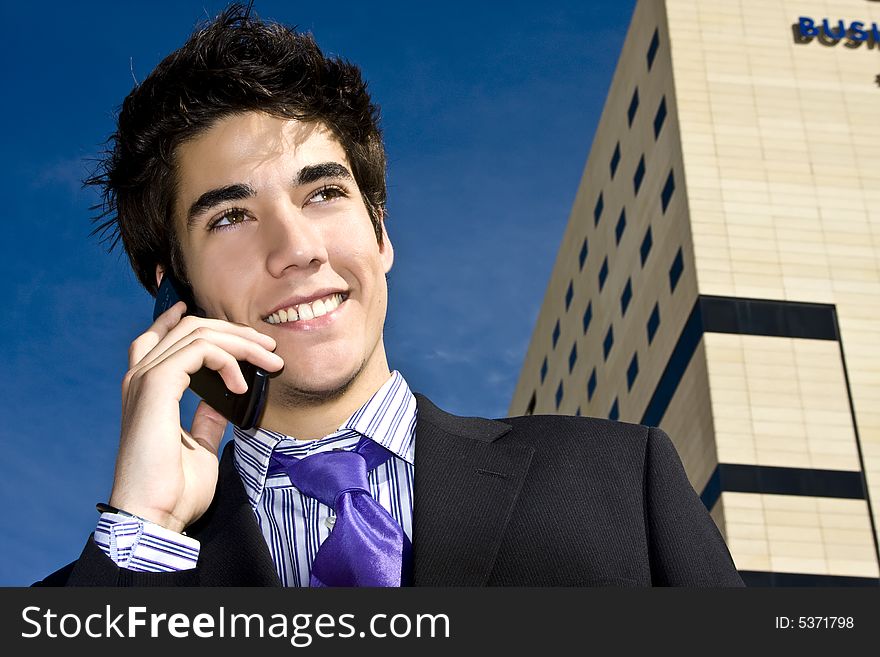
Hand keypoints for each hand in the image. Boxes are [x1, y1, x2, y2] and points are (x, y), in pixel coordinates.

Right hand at [108, 301, 283, 532]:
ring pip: (198, 334)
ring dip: (241, 343)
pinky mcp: (157, 386)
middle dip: (234, 331)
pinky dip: (228, 359)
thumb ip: (207, 419)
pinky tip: (242, 383)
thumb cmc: (173, 490)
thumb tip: (223, 401)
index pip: (158, 337)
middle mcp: (141, 379)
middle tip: (268, 346)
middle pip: (188, 329)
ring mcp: (146, 380)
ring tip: (268, 361)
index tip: (216, 316)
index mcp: (146, 391)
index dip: (180, 318)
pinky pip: (199, 350)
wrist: (154, 516)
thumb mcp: (199, 446)